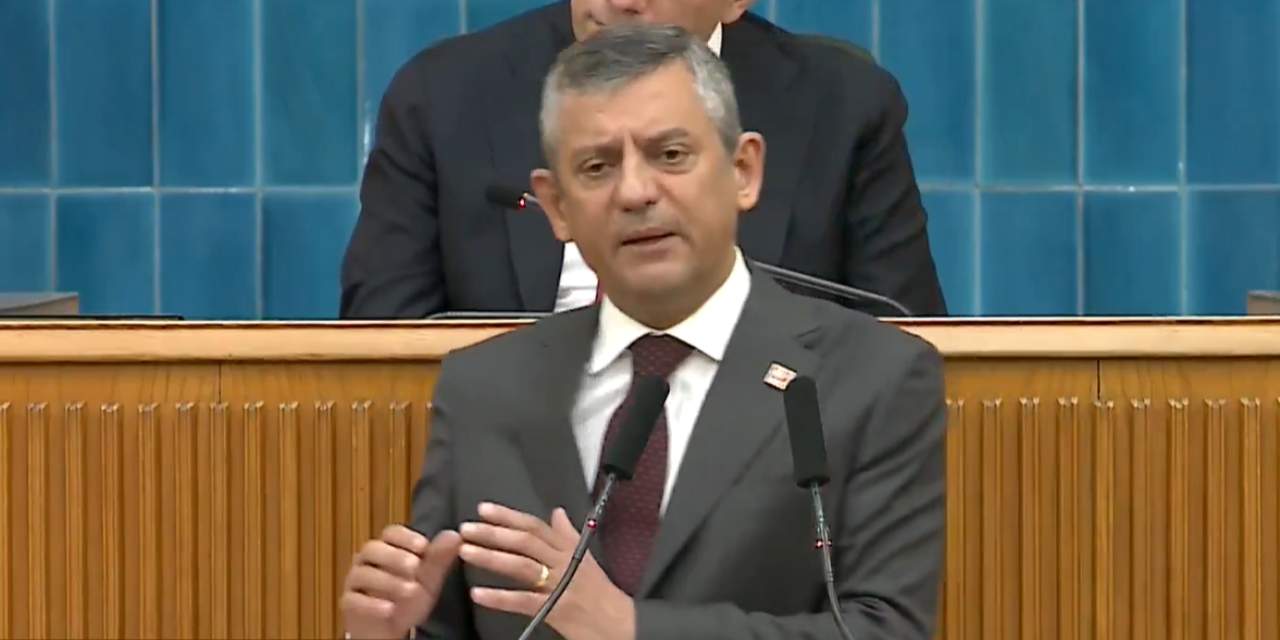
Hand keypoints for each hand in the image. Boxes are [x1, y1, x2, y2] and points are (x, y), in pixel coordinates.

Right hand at [341, 525, 462, 639]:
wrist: (392, 627)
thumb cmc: (408, 596)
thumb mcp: (428, 578)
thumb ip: (439, 557)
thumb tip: (455, 535)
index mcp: (387, 548)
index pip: (391, 533)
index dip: (406, 537)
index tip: (423, 547)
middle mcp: (367, 560)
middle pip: (373, 549)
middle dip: (395, 557)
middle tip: (415, 568)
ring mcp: (355, 581)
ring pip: (363, 574)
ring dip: (387, 582)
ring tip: (409, 591)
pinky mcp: (349, 603)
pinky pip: (354, 600)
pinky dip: (372, 604)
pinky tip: (390, 609)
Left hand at [459, 502, 635, 639]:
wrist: (620, 624)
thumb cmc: (601, 593)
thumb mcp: (586, 558)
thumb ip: (568, 535)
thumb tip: (557, 512)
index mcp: (569, 548)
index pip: (535, 526)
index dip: (508, 516)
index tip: (484, 509)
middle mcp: (563, 562)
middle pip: (525, 541)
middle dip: (494, 533)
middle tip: (467, 528)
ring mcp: (559, 585)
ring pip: (522, 566)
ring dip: (491, 557)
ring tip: (466, 552)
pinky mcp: (555, 610)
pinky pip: (523, 601)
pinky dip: (499, 597)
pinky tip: (478, 593)